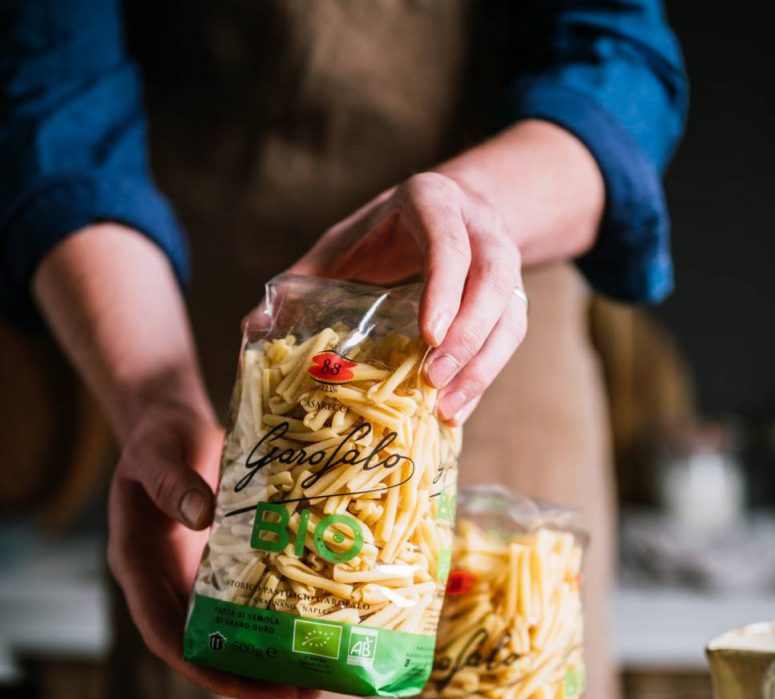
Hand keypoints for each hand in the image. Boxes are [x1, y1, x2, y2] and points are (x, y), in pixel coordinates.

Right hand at [108, 399, 319, 698]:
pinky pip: (248, 613)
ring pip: (227, 642)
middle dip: (242, 679)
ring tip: (313, 686)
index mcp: (138, 565)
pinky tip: (313, 643)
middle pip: (199, 652)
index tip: (233, 681)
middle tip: (290, 694)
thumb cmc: (160, 438)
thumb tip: (202, 516)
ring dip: (265, 667)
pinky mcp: (223, 574)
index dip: (195, 663)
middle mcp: (165, 586)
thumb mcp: (158, 452)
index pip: (161, 631)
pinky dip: (276, 633)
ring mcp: (195, 584)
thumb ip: (174, 483)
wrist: (175, 426)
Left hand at [292, 172, 527, 423]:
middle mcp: (479, 227)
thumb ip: (301, 281)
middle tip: (434, 381)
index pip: (450, 242)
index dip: (444, 288)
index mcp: (433, 201)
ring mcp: (503, 261)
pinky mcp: (511, 297)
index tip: (429, 336)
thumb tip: (251, 328)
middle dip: (467, 335)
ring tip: (447, 408)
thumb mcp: (339, 246)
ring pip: (510, 313)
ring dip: (482, 364)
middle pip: (491, 280)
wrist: (447, 214)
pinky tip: (456, 409)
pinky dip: (486, 376)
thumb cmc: (380, 235)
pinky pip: (511, 338)